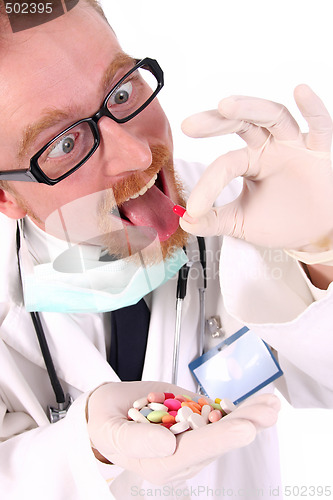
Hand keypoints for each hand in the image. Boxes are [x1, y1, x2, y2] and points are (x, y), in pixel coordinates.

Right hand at [87, 381, 279, 484]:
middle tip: (268, 413)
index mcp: (159, 463)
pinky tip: (258, 403)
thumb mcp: (109, 429)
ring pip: (224, 428)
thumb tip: (167, 443)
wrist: (110, 410)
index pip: (193, 450)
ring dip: (249, 415)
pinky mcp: (195, 422)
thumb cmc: (106, 421)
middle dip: (244, 425)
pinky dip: (240, 409)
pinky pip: (220, 417)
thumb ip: (135, 439)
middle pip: (217, 440)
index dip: (221, 439)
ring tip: (270, 405)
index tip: (244, 429)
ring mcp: (190, 438)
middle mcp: (181, 455)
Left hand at [180, 85, 332, 250]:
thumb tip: (185, 219)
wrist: (313, 232)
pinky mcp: (320, 151)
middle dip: (215, 122)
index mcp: (248, 161)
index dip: (208, 185)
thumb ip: (213, 221)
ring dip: (250, 107)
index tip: (194, 208)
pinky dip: (312, 108)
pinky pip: (320, 126)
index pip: (224, 164)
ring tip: (225, 105)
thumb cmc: (278, 221)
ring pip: (273, 116)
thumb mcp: (240, 223)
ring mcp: (294, 145)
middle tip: (189, 125)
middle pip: (241, 124)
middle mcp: (268, 147)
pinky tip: (301, 91)